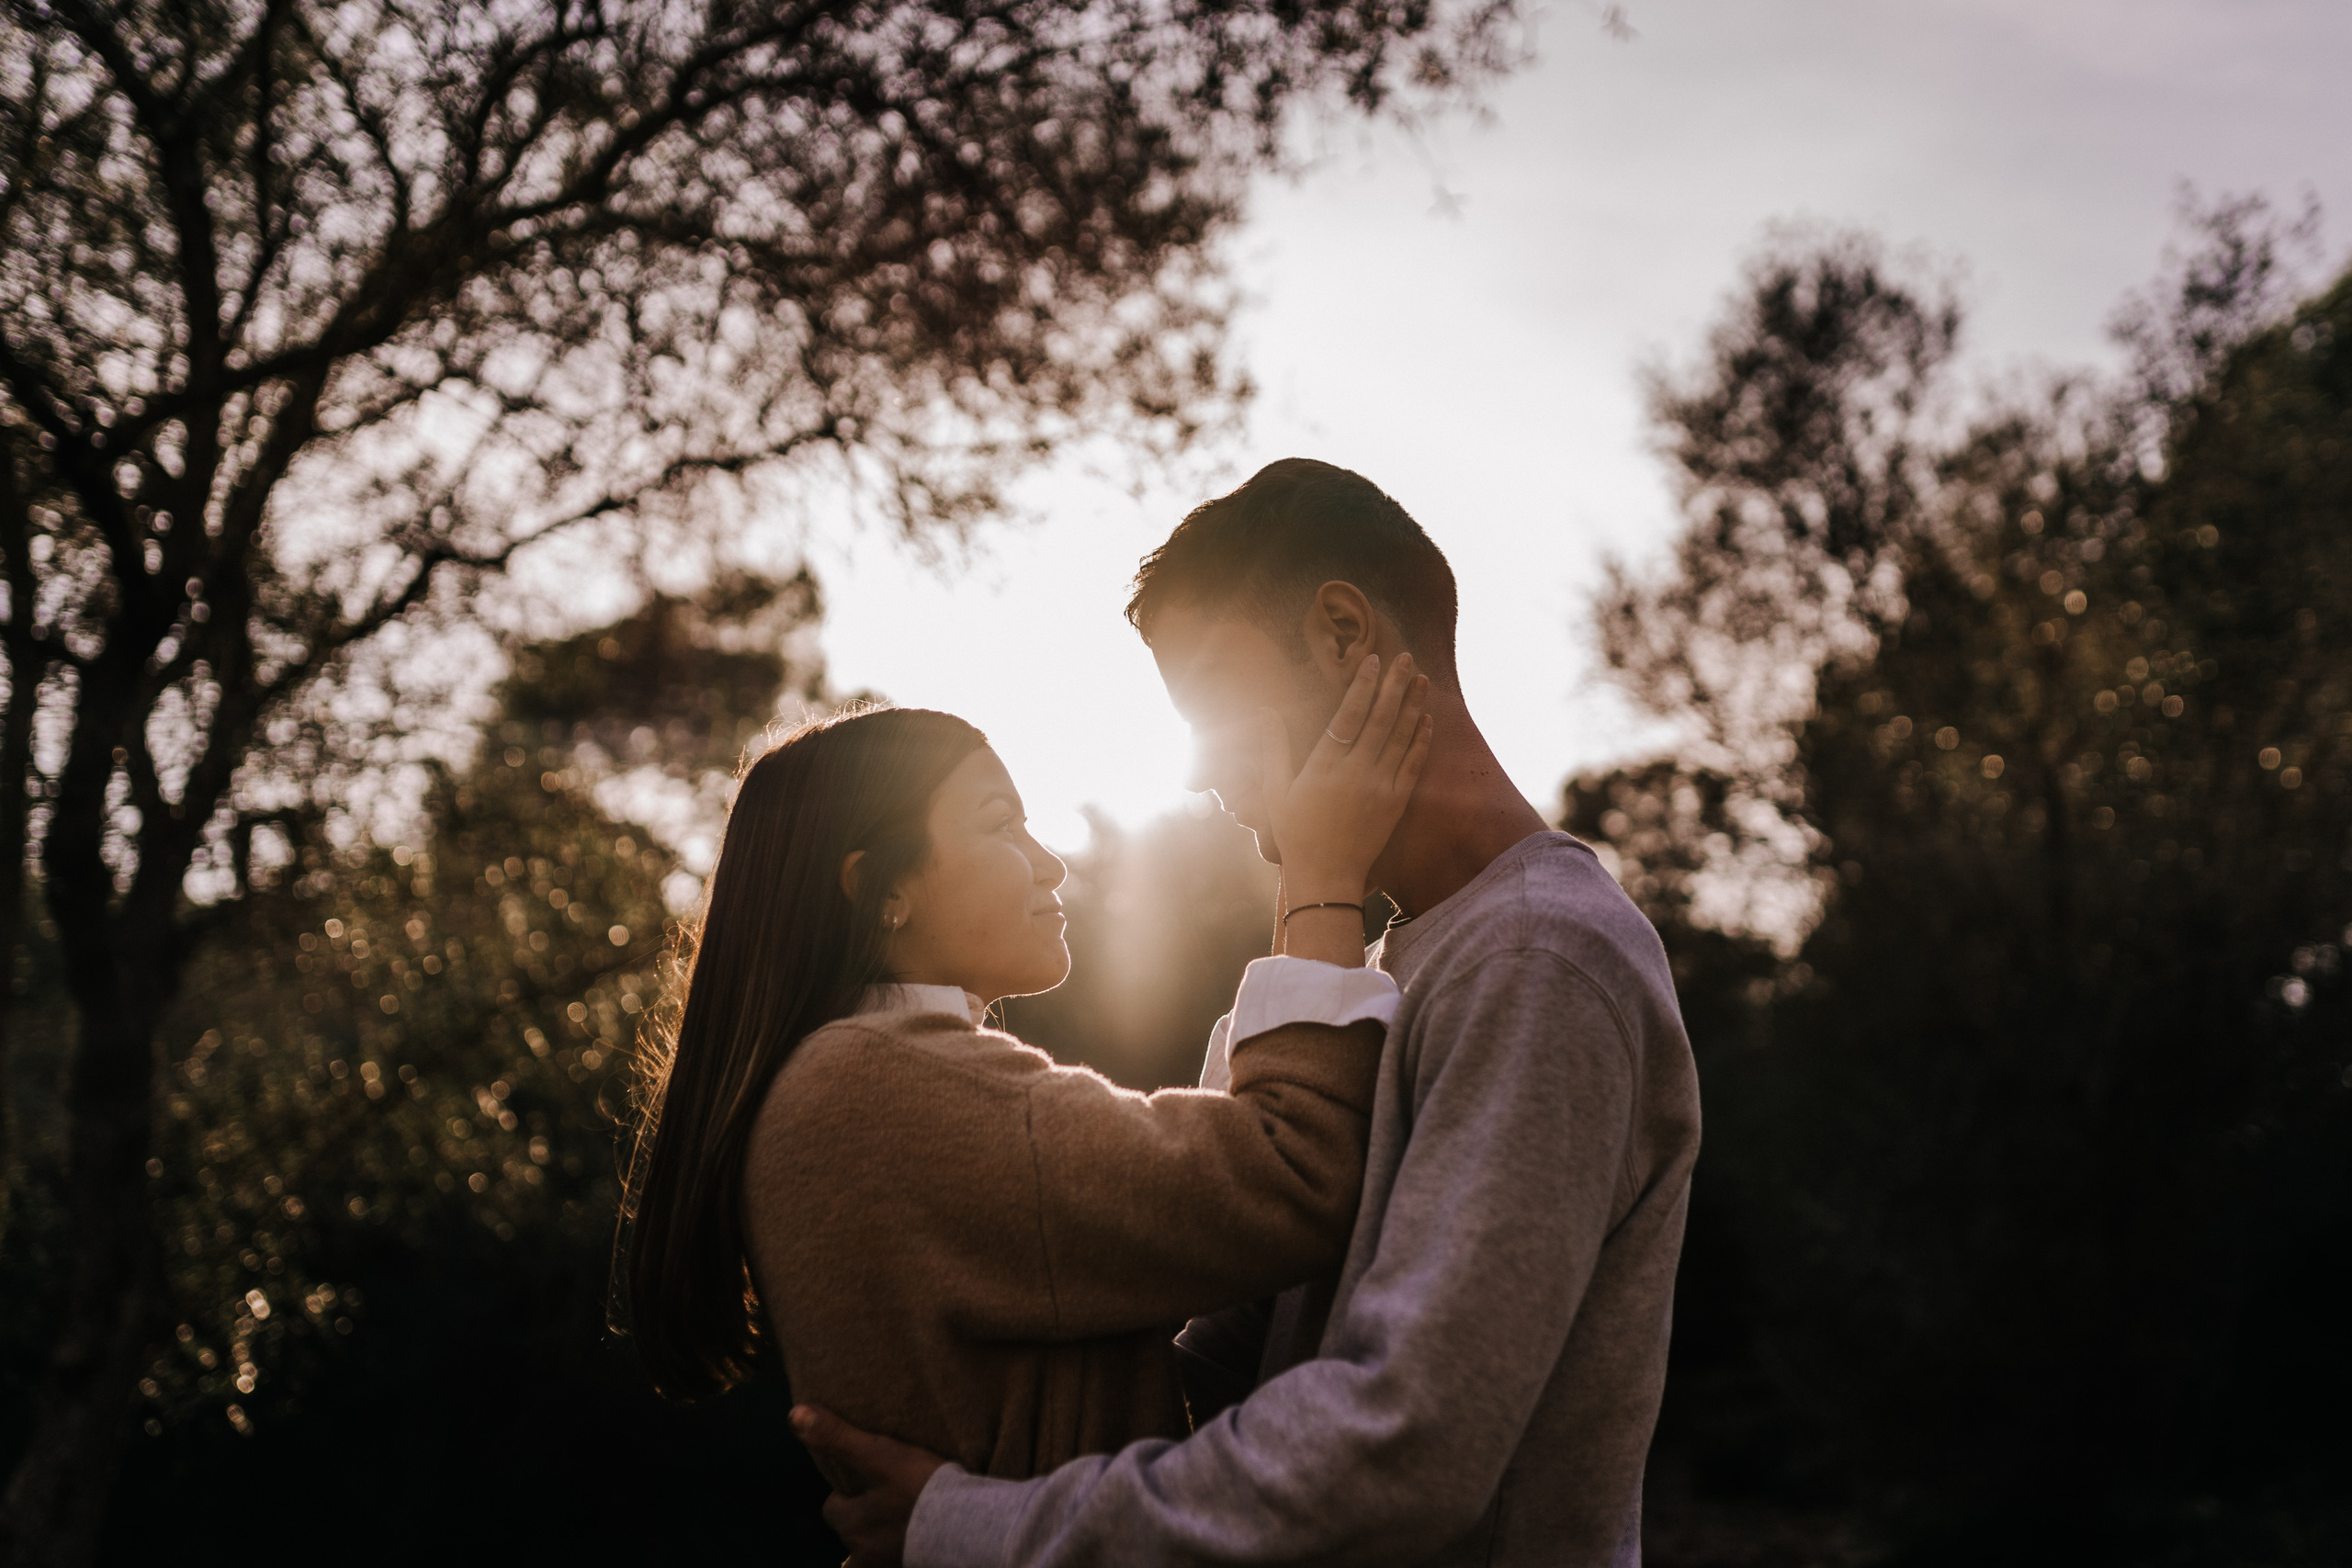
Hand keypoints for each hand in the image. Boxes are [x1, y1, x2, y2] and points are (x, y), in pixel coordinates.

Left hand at [792, 1404, 948, 1567]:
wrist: (967, 1527)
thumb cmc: (918, 1489)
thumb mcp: (877, 1455)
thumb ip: (836, 1437)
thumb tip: (794, 1415)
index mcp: (851, 1525)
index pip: (832, 1509)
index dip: (844, 1494)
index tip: (862, 1481)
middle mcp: (863, 1553)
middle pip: (853, 1535)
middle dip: (863, 1521)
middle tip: (885, 1499)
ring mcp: (889, 1565)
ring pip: (874, 1554)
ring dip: (881, 1541)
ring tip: (901, 1524)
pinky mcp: (915, 1567)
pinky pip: (900, 1560)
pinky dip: (904, 1551)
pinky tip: (919, 1539)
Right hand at [1259, 653, 1433, 905]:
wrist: (1326, 877)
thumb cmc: (1295, 834)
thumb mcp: (1275, 791)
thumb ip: (1273, 748)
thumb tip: (1265, 711)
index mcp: (1324, 766)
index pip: (1349, 714)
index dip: (1363, 685)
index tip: (1373, 660)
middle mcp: (1356, 773)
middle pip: (1381, 718)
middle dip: (1394, 685)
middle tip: (1404, 657)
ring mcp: (1380, 788)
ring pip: (1401, 737)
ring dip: (1413, 705)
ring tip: (1421, 678)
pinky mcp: (1396, 804)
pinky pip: (1413, 765)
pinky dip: (1421, 740)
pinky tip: (1427, 719)